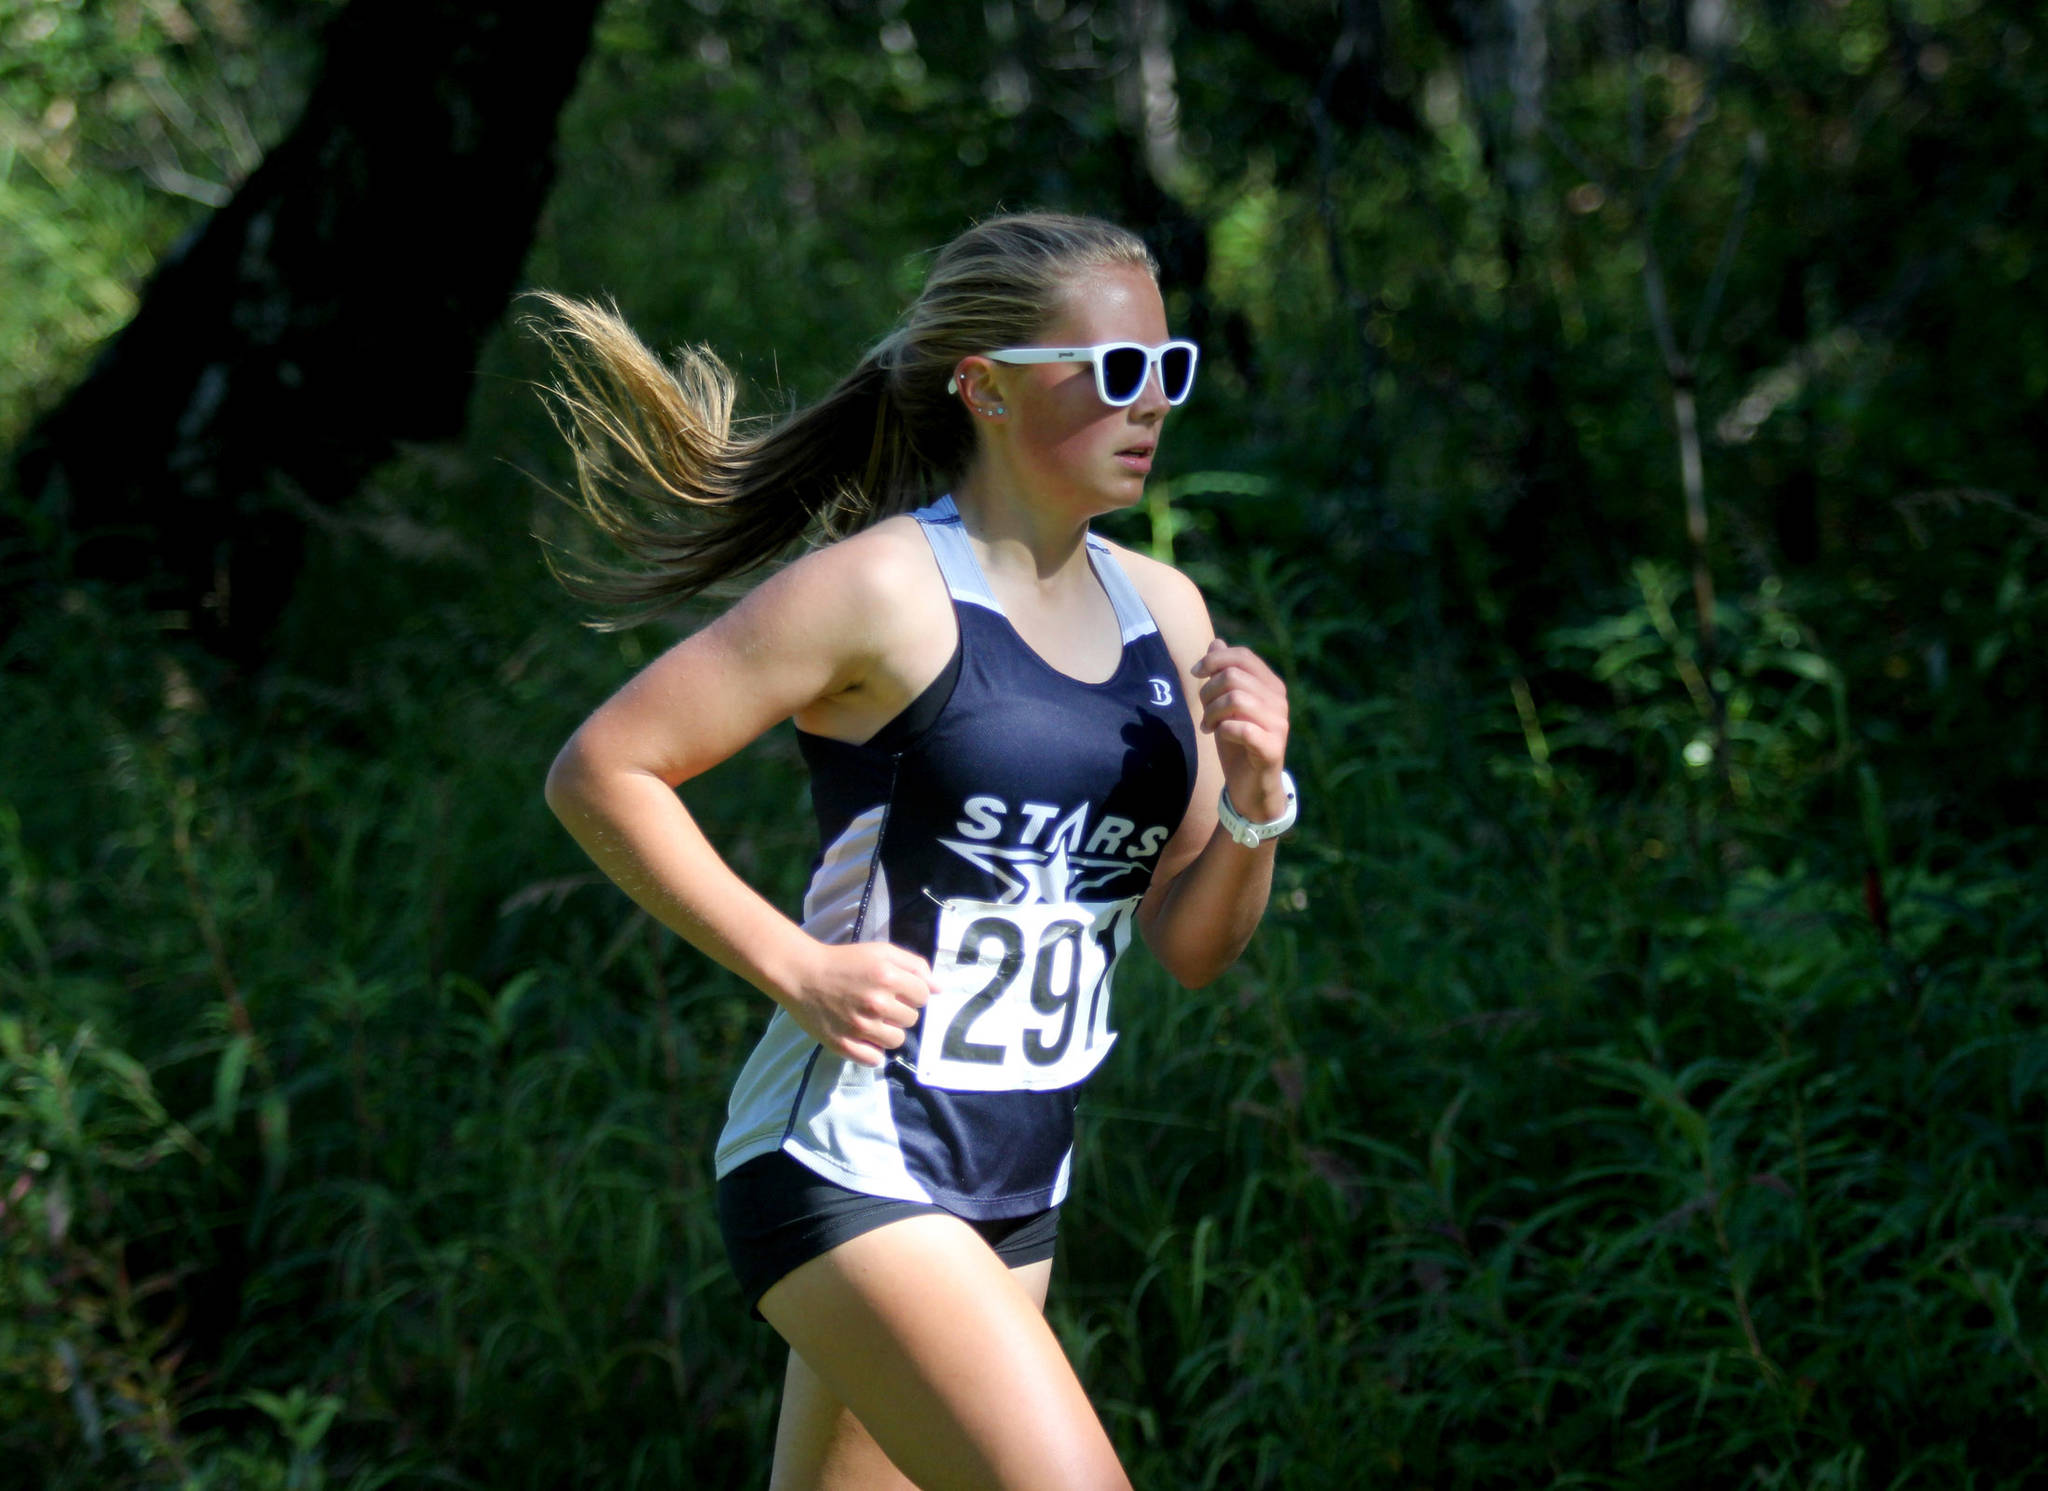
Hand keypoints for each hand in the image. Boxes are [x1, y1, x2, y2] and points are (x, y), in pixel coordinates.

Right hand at [777, 939, 936, 1067]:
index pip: (923, 996)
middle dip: (900, 1010)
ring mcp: (859, 1026)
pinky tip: (864, 1037)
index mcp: (887, 977)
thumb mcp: (881, 952)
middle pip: (912, 1019)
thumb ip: (914, 966)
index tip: (896, 990)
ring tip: (872, 1019)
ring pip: (896, 1040)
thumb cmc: (844, 961)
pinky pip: (874, 1059)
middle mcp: (876, 1003)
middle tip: (880, 1002)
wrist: (802, 974)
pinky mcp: (843, 1044)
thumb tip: (939, 989)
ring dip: (889, 1031)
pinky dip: (872, 1051)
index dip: (912, 992)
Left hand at [1191, 637, 1290, 822]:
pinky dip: (1223, 730)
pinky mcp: (1272, 748)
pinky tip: (1219, 736)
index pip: (1243, 656)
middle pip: (1234, 676)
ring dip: (1212, 711)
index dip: (1215, 659)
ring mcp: (1279, 724)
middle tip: (1202, 710)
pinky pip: (1240, 728)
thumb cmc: (1238, 743)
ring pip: (1235, 699)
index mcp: (1271, 686)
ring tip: (1208, 725)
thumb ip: (1224, 674)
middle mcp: (1280, 701)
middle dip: (1208, 691)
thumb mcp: (1226, 705)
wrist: (1251, 786)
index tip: (1195, 673)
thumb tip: (1216, 643)